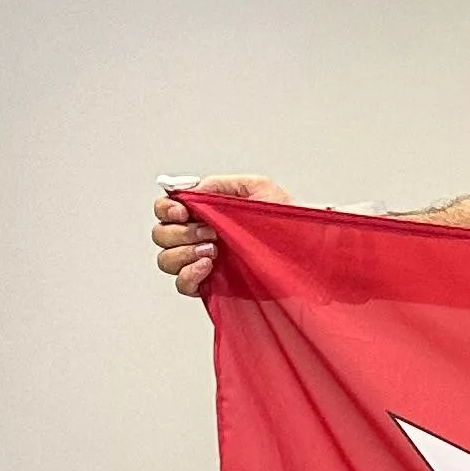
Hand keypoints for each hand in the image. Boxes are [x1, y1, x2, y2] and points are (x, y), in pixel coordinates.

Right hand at [153, 174, 279, 301]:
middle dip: (180, 233)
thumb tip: (191, 189)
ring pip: (166, 260)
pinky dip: (188, 275)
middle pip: (161, 235)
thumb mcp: (258, 189)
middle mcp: (200, 237)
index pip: (166, 209)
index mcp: (206, 212)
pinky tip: (208, 267)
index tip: (183, 212)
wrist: (309, 252)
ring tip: (212, 251)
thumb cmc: (289, 220)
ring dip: (183, 253)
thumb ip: (220, 185)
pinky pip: (182, 284)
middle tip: (210, 233)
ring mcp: (203, 262)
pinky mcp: (212, 285)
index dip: (166, 209)